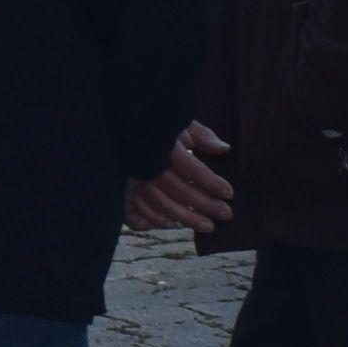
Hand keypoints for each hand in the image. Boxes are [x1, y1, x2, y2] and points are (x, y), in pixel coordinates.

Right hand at [126, 120, 235, 235]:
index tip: (228, 192)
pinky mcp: (120, 190)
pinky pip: (133, 213)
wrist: (119, 123)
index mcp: (162, 147)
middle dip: (205, 205)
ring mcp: (131, 180)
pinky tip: (169, 223)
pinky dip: (151, 220)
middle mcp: (146, 166)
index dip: (211, 182)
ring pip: (162, 205)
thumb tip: (224, 149)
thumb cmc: (153, 122)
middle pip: (180, 191)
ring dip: (186, 218)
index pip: (192, 169)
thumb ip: (201, 135)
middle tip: (226, 214)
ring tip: (207, 225)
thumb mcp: (178, 121)